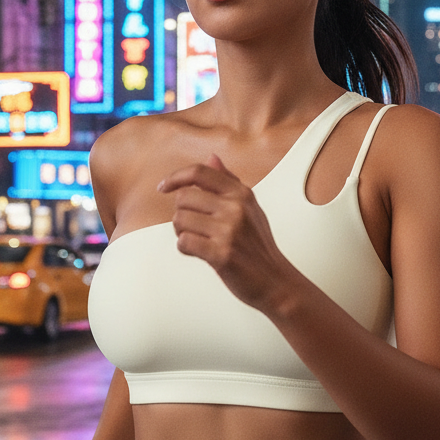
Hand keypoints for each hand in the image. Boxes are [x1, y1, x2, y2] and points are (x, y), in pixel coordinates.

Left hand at [158, 154, 301, 315]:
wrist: (275, 281)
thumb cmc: (258, 245)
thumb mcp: (249, 208)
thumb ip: (229, 182)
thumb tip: (211, 158)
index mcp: (241, 194)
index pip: (200, 173)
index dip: (176, 177)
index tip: (163, 187)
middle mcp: (235, 208)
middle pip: (183, 197)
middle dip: (181, 213)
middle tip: (193, 227)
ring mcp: (229, 231)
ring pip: (180, 219)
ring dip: (181, 232)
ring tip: (198, 240)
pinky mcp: (221, 254)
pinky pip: (183, 242)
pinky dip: (185, 248)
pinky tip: (198, 252)